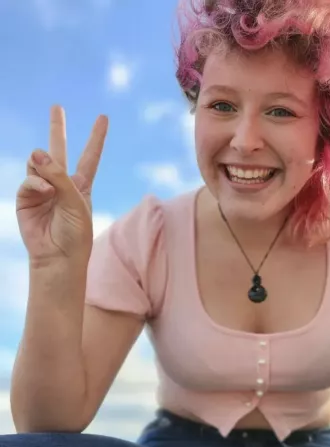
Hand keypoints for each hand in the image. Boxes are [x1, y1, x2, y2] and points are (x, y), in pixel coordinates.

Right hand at [16, 105, 108, 266]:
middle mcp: (61, 183)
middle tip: (57, 107)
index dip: (97, 137)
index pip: (90, 156)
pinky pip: (29, 180)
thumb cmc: (75, 232)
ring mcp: (42, 189)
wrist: (58, 255)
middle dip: (57, 128)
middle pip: (59, 150)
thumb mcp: (76, 202)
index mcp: (81, 185)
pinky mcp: (26, 197)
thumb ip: (59, 176)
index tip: (104, 117)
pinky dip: (36, 184)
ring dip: (44, 168)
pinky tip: (45, 192)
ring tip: (51, 187)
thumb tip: (37, 153)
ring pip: (39, 162)